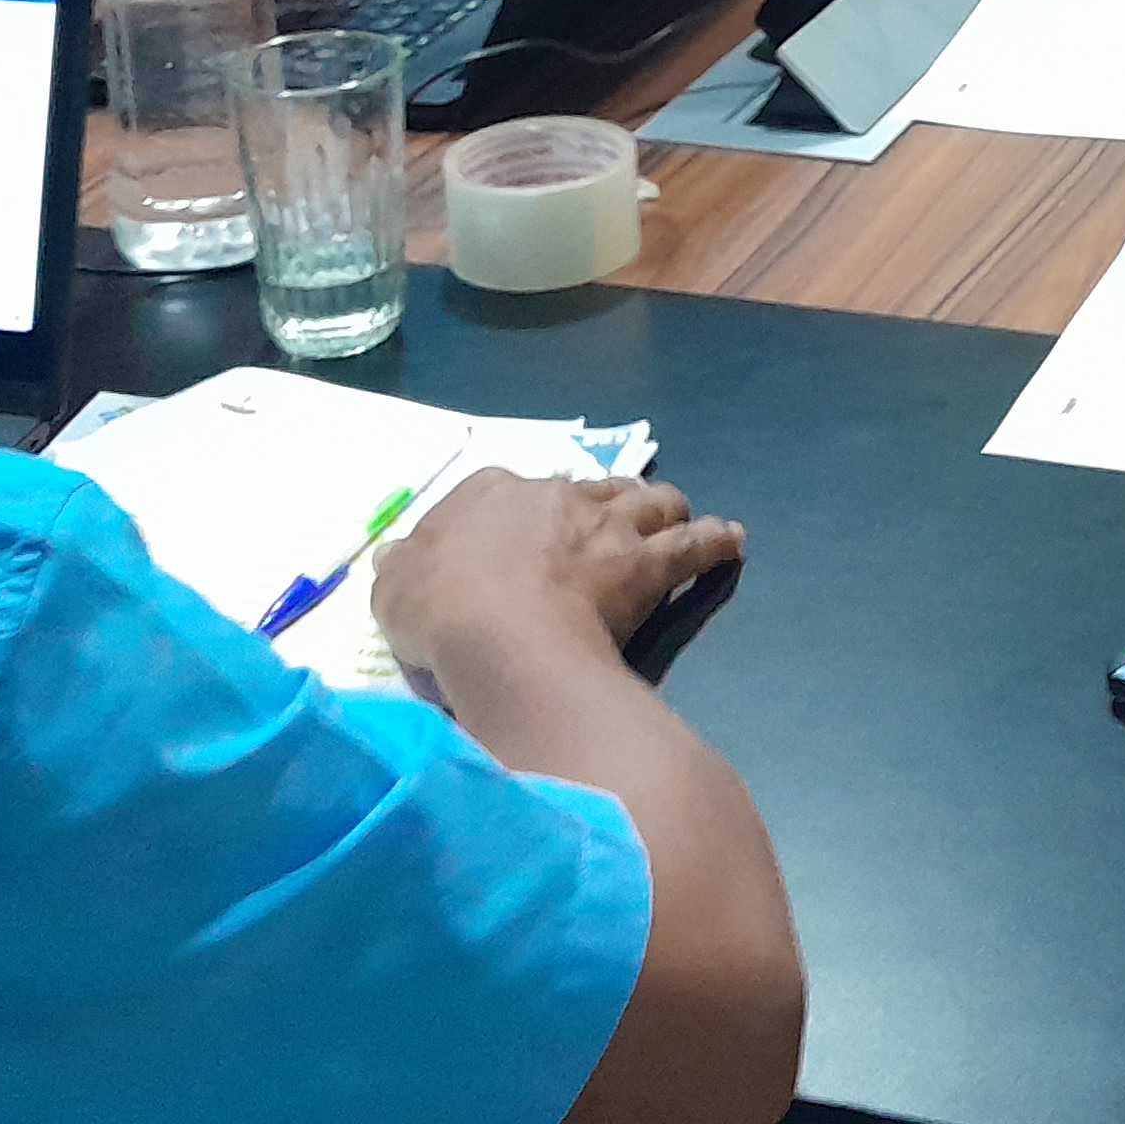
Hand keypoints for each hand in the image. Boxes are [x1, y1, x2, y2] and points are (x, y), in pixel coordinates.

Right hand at [372, 468, 746, 669]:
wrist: (498, 634)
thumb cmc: (439, 611)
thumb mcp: (394, 589)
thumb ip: (401, 570)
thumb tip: (395, 558)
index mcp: (489, 494)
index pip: (507, 492)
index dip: (519, 515)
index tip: (522, 535)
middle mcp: (554, 496)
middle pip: (590, 489)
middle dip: (604, 502)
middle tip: (615, 521)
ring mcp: (605, 526)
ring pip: (650, 502)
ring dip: (666, 508)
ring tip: (679, 516)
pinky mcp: (644, 564)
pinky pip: (692, 546)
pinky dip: (714, 542)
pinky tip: (730, 542)